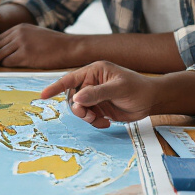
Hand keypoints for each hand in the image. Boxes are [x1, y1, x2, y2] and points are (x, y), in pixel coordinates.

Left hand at [0, 24, 77, 67]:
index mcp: (19, 27)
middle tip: (1, 65)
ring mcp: (21, 43)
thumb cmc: (53, 44)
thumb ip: (19, 37)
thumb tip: (3, 48)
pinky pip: (7, 62)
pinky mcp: (26, 55)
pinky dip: (8, 67)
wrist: (69, 47)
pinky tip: (17, 67)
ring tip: (12, 66)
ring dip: (2, 63)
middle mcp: (18, 33)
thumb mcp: (34, 33)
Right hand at [39, 61, 164, 128]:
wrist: (152, 101)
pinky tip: (106, 123)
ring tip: (100, 120)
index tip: (43, 96)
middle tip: (89, 116)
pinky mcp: (99, 107)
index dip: (55, 87)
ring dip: (87, 117)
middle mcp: (92, 82)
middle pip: (73, 97)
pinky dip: (94, 122)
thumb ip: (97, 94)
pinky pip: (88, 116)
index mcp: (94, 71)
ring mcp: (95, 96)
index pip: (70, 79)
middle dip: (79, 109)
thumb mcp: (119, 89)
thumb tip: (77, 99)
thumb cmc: (138, 89)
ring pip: (79, 109)